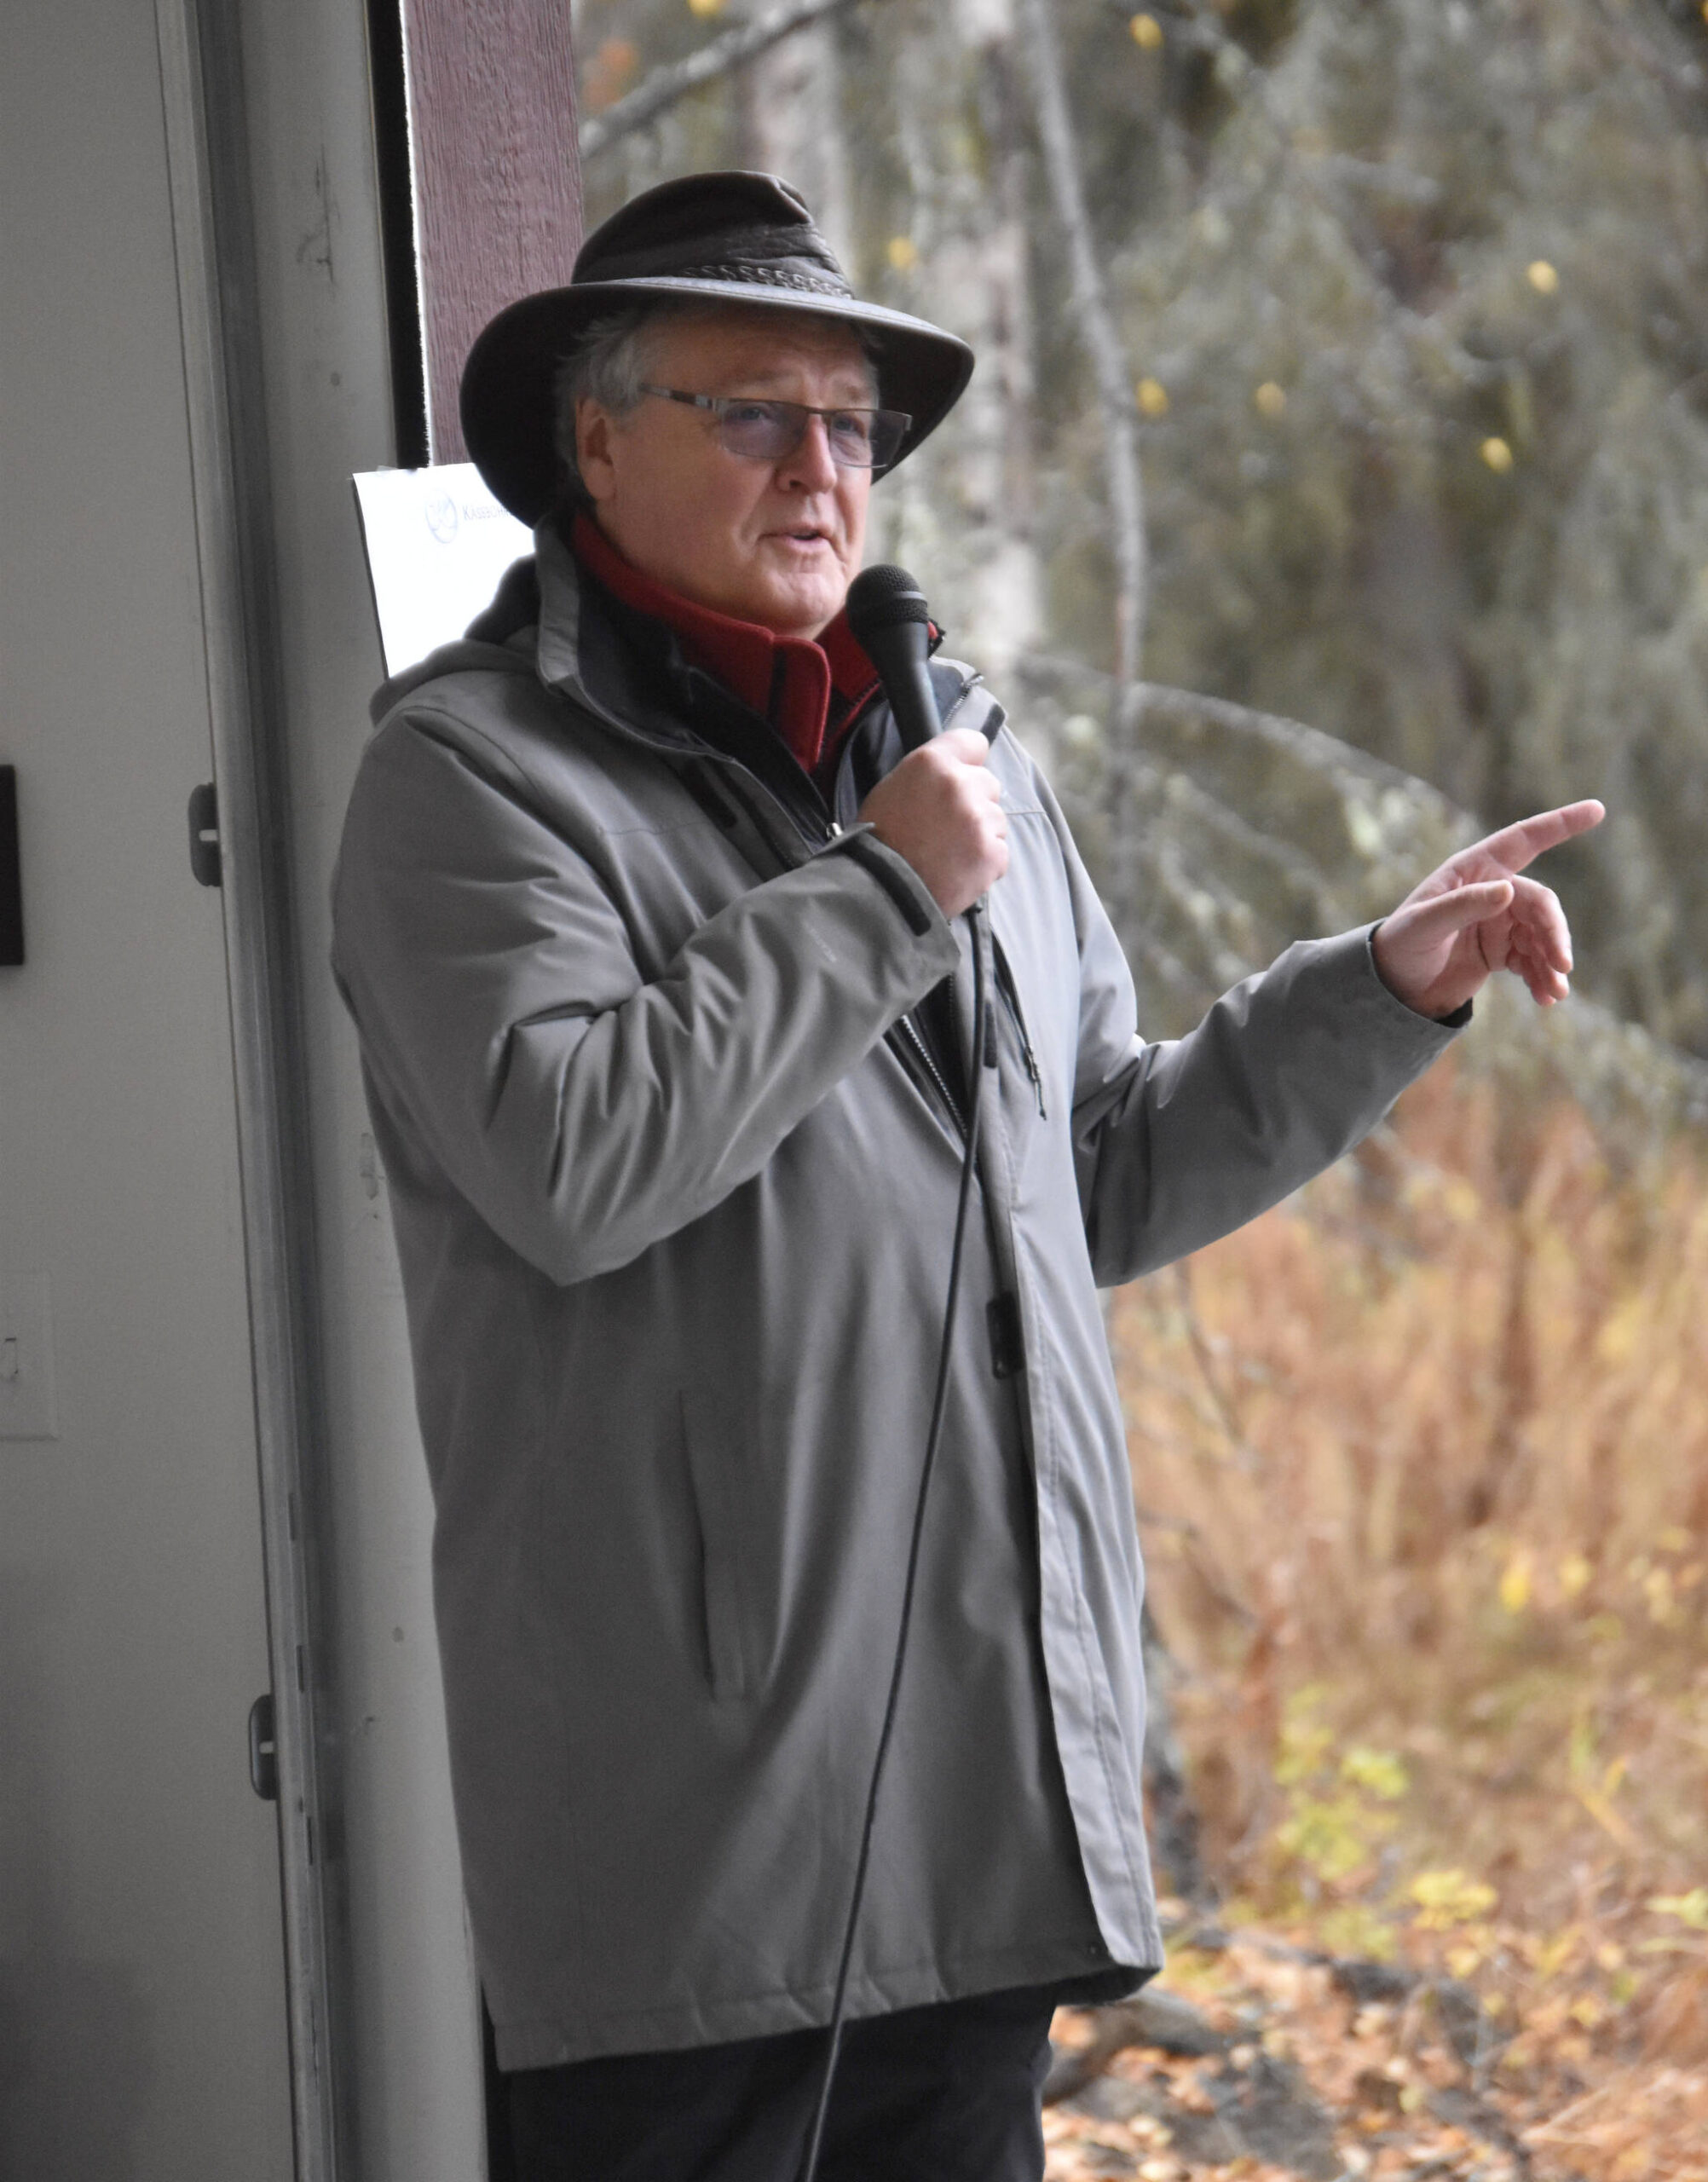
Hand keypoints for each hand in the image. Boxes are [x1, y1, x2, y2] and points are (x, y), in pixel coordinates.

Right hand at [859, 729, 1009, 918]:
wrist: (880, 891)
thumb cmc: (878, 843)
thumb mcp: (891, 789)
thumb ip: (928, 775)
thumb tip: (954, 771)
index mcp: (931, 763)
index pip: (973, 742)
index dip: (970, 760)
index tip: (966, 772)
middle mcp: (959, 784)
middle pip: (989, 784)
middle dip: (975, 803)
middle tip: (947, 828)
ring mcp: (979, 819)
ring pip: (997, 820)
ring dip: (981, 835)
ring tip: (949, 854)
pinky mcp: (992, 852)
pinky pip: (1000, 852)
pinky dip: (985, 864)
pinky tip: (958, 871)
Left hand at [1371, 800, 1604, 1018]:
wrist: (1391, 988)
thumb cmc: (1400, 945)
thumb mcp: (1424, 924)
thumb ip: (1464, 905)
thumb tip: (1507, 890)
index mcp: (1473, 870)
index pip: (1523, 839)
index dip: (1559, 824)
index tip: (1597, 809)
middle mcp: (1492, 891)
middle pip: (1540, 904)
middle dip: (1554, 933)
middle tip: (1562, 966)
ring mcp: (1499, 922)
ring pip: (1542, 935)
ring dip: (1552, 962)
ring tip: (1555, 992)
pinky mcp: (1502, 951)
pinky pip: (1533, 960)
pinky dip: (1542, 978)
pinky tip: (1546, 998)